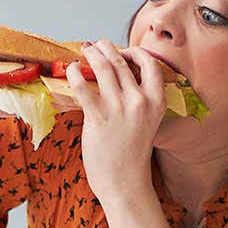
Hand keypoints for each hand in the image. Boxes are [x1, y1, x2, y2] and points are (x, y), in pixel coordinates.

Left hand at [66, 39, 166, 204]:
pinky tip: (71, 69)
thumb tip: (117, 75)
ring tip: (85, 50)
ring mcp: (119, 107)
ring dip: (92, 54)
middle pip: (121, 62)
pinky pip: (83, 85)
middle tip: (96, 45)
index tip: (123, 51)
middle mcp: (140, 100)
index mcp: (157, 101)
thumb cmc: (131, 153)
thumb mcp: (146, 121)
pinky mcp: (99, 116)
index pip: (150, 63)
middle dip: (106, 48)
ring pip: (103, 67)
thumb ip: (138, 99)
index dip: (135, 52)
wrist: (125, 181)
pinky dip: (75, 72)